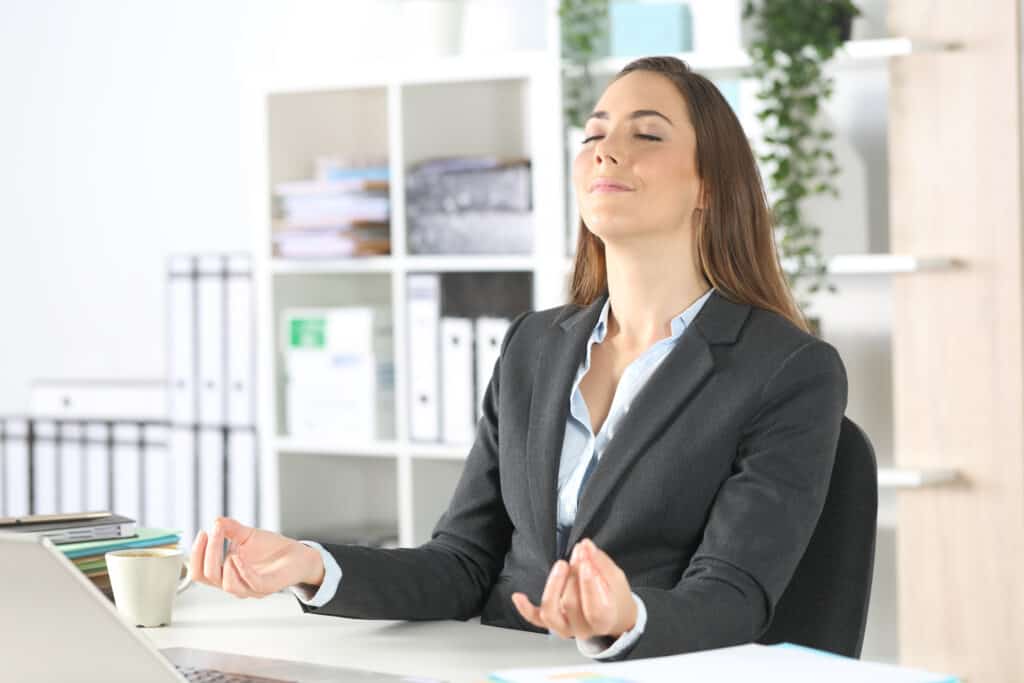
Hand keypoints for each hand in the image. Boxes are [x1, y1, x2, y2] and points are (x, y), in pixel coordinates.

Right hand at [189, 516, 324, 598]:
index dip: (196, 554)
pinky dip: (242, 570)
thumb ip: (231, 529)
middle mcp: (235, 583)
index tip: (202, 532)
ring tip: (226, 541)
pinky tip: (238, 556)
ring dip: (223, 561)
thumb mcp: (247, 535)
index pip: (200, 572)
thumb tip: (216, 520)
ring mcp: (250, 588)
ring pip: (227, 585)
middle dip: (207, 552)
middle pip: (208, 577)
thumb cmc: (270, 548)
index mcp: (225, 573)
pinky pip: (251, 584)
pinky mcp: (267, 587)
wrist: (296, 554)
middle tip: (213, 531)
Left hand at [510, 538, 636, 640]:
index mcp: (604, 621)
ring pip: (551, 612)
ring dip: (553, 586)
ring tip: (561, 565)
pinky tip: (518, 596)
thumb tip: (586, 546)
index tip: (588, 563)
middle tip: (580, 554)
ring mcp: (564, 627)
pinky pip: (535, 618)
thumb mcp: (615, 579)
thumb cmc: (614, 597)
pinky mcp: (551, 622)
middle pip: (572, 605)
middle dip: (575, 576)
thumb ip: (601, 563)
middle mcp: (583, 629)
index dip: (590, 585)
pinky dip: (525, 608)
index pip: (596, 609)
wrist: (612, 615)